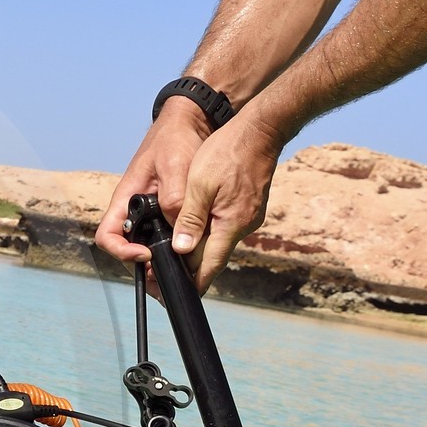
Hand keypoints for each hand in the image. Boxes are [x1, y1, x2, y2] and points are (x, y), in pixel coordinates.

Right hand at [94, 104, 210, 268]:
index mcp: (126, 198)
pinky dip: (173, 250)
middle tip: (168, 275)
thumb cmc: (175, 139)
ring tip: (180, 272)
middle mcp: (132, 210)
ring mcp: (147, 212)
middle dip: (143, 265)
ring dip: (159, 261)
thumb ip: (174, 198)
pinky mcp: (164, 211)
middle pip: (126, 248)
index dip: (121, 252)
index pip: (107, 236)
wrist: (190, 124)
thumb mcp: (175, 166)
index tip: (146, 254)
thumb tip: (176, 230)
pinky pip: (162, 236)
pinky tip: (189, 255)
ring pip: (145, 245)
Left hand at [167, 111, 282, 289]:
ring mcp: (249, 217)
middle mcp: (243, 226)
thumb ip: (190, 219)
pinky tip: (194, 229)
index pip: (208, 266)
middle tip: (165, 275)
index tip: (175, 296)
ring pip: (218, 242)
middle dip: (190, 269)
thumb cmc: (228, 152)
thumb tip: (180, 249)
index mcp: (231, 224)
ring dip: (198, 249)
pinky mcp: (249, 207)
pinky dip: (209, 233)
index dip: (192, 283)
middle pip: (212, 257)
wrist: (262, 131)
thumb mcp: (200, 184)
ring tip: (174, 253)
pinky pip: (226, 227)